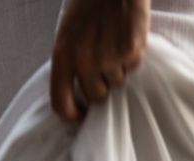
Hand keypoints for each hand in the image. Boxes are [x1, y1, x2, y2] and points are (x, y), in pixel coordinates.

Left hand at [50, 0, 149, 122]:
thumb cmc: (89, 3)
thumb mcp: (68, 32)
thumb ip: (69, 62)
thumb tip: (75, 96)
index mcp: (62, 54)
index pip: (60, 103)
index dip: (72, 115)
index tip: (81, 115)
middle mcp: (83, 60)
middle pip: (95, 97)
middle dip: (101, 85)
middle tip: (104, 62)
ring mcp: (108, 57)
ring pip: (116, 84)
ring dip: (118, 68)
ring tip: (114, 42)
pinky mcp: (130, 51)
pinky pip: (133, 68)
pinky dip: (132, 55)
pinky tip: (126, 35)